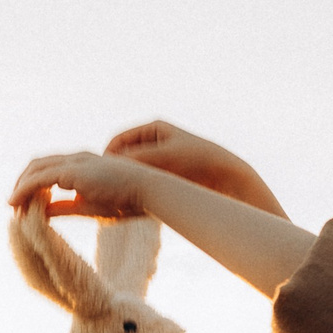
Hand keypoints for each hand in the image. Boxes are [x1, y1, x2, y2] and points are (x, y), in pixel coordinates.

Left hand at [8, 150, 167, 221]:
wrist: (147, 191)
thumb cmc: (127, 200)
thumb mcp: (88, 206)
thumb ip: (64, 207)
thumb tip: (42, 212)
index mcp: (83, 164)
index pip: (50, 168)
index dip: (34, 183)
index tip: (26, 202)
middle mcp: (76, 158)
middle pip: (38, 164)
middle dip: (22, 182)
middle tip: (14, 204)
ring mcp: (73, 162)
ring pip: (35, 169)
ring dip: (20, 187)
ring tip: (13, 207)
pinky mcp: (71, 171)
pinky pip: (39, 179)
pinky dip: (24, 190)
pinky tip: (16, 204)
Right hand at [105, 121, 285, 216]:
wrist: (230, 178)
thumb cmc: (198, 162)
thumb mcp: (162, 158)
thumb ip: (133, 160)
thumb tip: (106, 165)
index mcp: (154, 128)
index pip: (117, 141)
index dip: (107, 158)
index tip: (103, 176)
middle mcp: (156, 142)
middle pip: (124, 158)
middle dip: (116, 173)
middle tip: (109, 190)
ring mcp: (161, 161)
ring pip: (134, 173)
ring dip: (127, 184)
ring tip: (122, 198)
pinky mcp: (168, 178)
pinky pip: (145, 184)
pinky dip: (138, 192)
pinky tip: (137, 204)